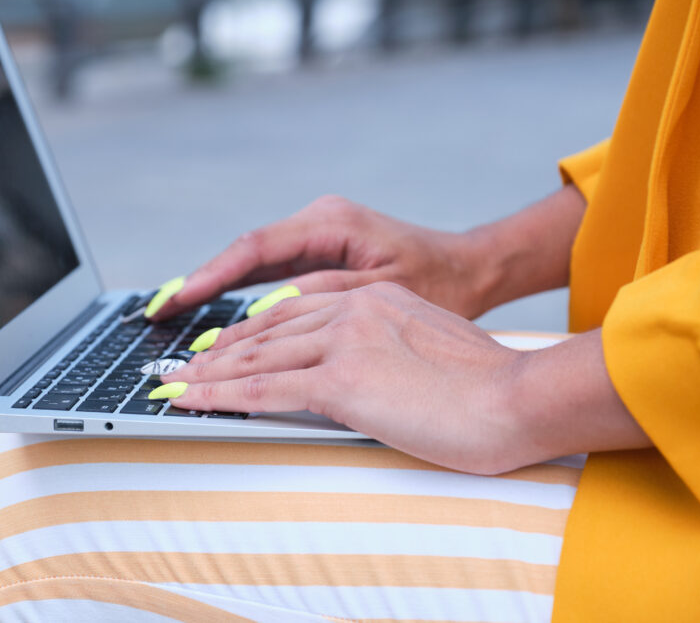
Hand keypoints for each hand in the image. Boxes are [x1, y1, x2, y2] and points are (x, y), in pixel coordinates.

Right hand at [153, 195, 491, 319]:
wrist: (472, 270)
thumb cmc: (439, 282)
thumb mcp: (384, 295)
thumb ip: (323, 299)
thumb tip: (261, 313)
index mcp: (331, 223)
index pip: (255, 250)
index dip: (210, 278)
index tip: (176, 301)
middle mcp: (317, 223)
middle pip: (244, 255)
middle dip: (200, 285)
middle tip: (157, 313)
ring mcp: (316, 237)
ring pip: (252, 265)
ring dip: (215, 291)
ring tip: (172, 316)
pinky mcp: (319, 255)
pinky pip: (269, 274)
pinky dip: (240, 295)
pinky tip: (213, 315)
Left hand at [163, 282, 528, 473]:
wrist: (523, 397)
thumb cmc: (491, 387)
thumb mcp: (430, 351)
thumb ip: (388, 351)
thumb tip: (363, 377)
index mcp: (376, 299)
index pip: (296, 308)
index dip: (253, 329)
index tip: (225, 344)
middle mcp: (355, 309)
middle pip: (269, 329)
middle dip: (221, 350)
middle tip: (185, 365)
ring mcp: (347, 341)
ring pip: (260, 356)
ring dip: (211, 372)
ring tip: (177, 384)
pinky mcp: (344, 379)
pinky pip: (267, 388)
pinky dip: (222, 395)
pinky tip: (193, 400)